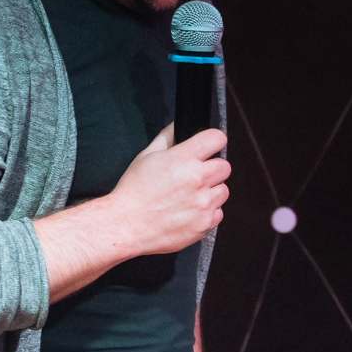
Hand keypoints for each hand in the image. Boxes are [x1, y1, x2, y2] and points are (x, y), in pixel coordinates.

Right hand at [110, 124, 228, 255]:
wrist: (126, 226)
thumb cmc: (133, 191)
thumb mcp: (146, 156)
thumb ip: (167, 137)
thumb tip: (180, 125)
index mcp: (183, 158)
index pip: (217, 138)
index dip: (213, 141)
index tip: (209, 146)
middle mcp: (198, 179)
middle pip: (225, 166)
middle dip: (212, 168)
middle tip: (195, 175)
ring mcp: (203, 203)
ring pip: (223, 191)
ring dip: (211, 191)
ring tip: (190, 196)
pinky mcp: (205, 224)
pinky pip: (218, 213)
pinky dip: (207, 213)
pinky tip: (189, 212)